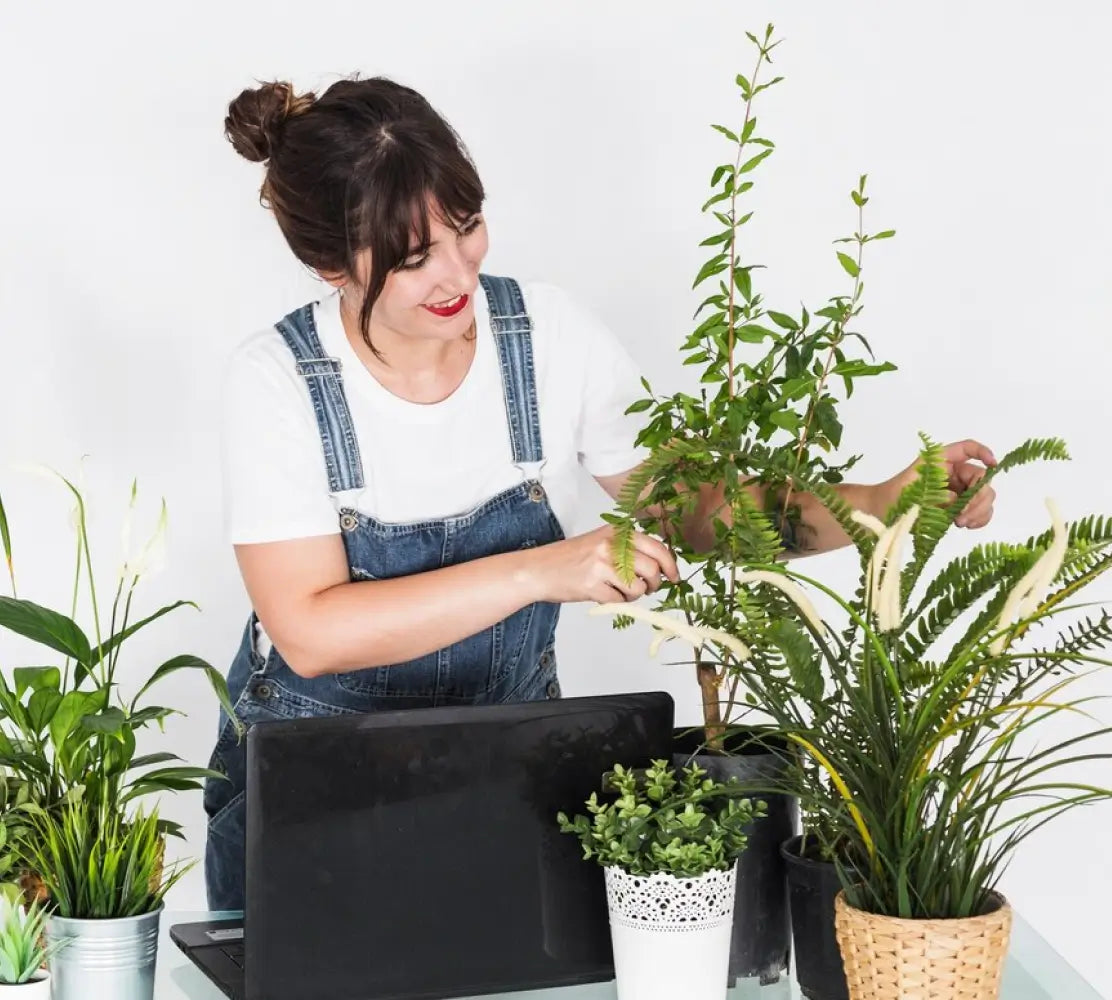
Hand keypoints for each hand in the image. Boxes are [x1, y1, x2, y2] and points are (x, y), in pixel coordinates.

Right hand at [527, 525, 679, 604]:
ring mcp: (601, 565)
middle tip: (646, 588)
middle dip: (653, 584)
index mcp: (618, 532)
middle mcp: (612, 545)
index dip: (671, 565)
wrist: (539, 569)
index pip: (657, 548)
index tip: (674, 577)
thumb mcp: (602, 542)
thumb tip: (661, 568)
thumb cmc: (570, 558)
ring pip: (638, 588)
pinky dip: (615, 602)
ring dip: (633, 595)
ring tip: (618, 591)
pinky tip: (602, 594)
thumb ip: (630, 550)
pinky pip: (619, 601)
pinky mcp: (592, 585)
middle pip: (653, 569)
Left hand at [880, 439, 997, 528]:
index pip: (967, 448)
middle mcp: (953, 473)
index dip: (983, 452)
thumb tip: (955, 499)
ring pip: (984, 497)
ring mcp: (958, 491)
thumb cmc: (892, 495)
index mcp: (941, 461)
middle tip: (962, 516)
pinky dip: (979, 519)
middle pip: (982, 479)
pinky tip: (966, 525)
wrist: (882, 513)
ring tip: (960, 523)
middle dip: (979, 498)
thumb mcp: (911, 489)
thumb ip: (936, 492)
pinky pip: (979, 512)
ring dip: (979, 511)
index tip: (993, 464)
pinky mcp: (958, 508)